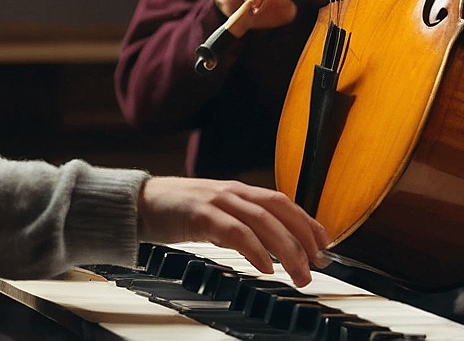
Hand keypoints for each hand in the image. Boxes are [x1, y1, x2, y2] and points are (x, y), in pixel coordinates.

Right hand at [137, 176, 329, 285]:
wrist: (139, 203)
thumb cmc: (178, 212)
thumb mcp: (216, 215)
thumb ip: (241, 225)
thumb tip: (270, 247)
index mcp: (239, 191)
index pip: (283, 201)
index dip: (307, 221)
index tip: (324, 244)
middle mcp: (232, 192)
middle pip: (278, 210)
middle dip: (303, 238)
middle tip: (319, 265)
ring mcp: (216, 201)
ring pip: (262, 220)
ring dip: (286, 248)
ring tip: (299, 273)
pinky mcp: (199, 214)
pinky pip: (234, 231)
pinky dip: (254, 249)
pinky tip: (264, 267)